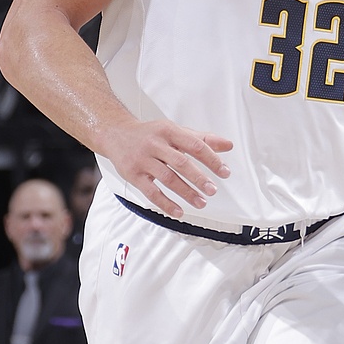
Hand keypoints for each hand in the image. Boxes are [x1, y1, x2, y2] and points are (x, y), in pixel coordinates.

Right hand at [97, 117, 232, 218]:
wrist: (115, 134)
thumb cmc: (150, 134)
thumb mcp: (175, 131)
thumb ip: (202, 139)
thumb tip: (227, 145)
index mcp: (169, 131)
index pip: (195, 145)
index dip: (212, 159)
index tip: (224, 172)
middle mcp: (155, 144)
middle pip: (181, 162)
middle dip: (199, 178)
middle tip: (212, 190)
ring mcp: (143, 160)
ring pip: (167, 178)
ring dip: (186, 193)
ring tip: (201, 202)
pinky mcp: (133, 175)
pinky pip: (151, 192)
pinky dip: (166, 203)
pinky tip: (178, 211)